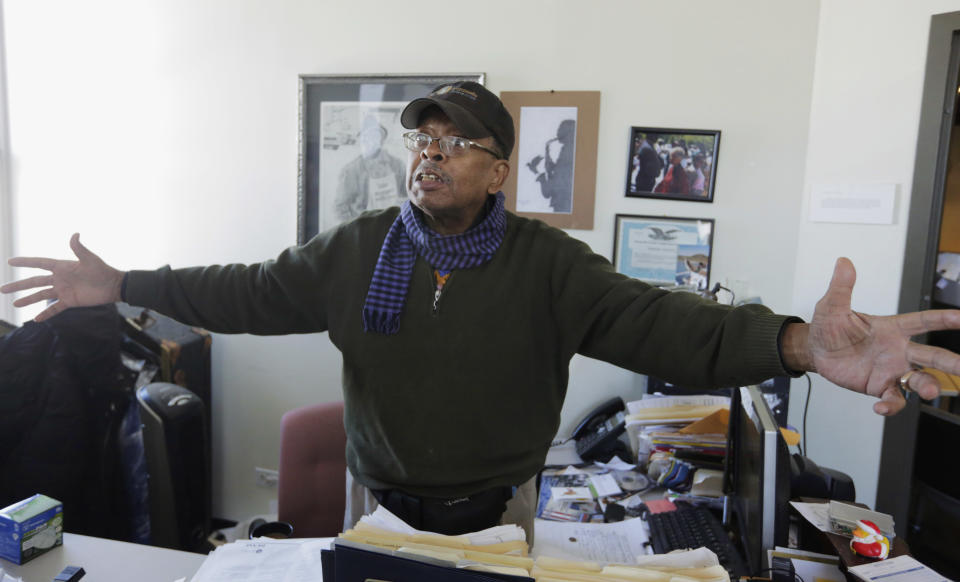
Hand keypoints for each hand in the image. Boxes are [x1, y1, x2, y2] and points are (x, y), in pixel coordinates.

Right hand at [0, 233, 124, 321]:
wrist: (113, 286)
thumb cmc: (102, 270)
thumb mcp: (90, 259)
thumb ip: (80, 248)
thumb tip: (75, 234)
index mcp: (62, 266)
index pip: (39, 263)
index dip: (25, 262)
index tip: (10, 261)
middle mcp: (59, 278)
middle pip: (34, 282)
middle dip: (18, 285)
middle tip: (2, 289)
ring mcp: (63, 290)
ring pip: (41, 295)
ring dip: (28, 299)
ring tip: (14, 303)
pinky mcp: (70, 301)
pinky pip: (55, 308)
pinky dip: (46, 313)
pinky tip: (35, 319)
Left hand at [783, 257, 959, 414]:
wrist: (815, 351)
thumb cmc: (829, 326)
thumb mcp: (832, 306)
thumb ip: (842, 287)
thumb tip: (843, 262)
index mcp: (892, 328)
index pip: (923, 321)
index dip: (944, 319)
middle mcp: (898, 350)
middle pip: (931, 356)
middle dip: (951, 362)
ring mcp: (891, 370)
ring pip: (918, 380)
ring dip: (928, 387)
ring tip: (930, 393)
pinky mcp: (879, 386)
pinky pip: (892, 398)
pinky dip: (891, 405)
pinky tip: (881, 407)